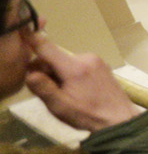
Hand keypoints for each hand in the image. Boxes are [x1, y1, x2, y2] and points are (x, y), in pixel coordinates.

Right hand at [22, 32, 140, 132]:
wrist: (120, 119)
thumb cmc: (87, 115)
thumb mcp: (60, 106)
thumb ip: (43, 88)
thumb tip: (29, 72)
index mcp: (74, 67)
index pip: (46, 47)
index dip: (31, 40)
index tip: (20, 34)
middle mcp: (86, 58)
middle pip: (54, 58)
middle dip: (46, 71)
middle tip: (49, 92)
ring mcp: (96, 60)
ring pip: (65, 62)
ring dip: (59, 74)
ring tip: (66, 94)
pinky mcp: (102, 65)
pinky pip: (77, 64)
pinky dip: (71, 74)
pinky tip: (77, 90)